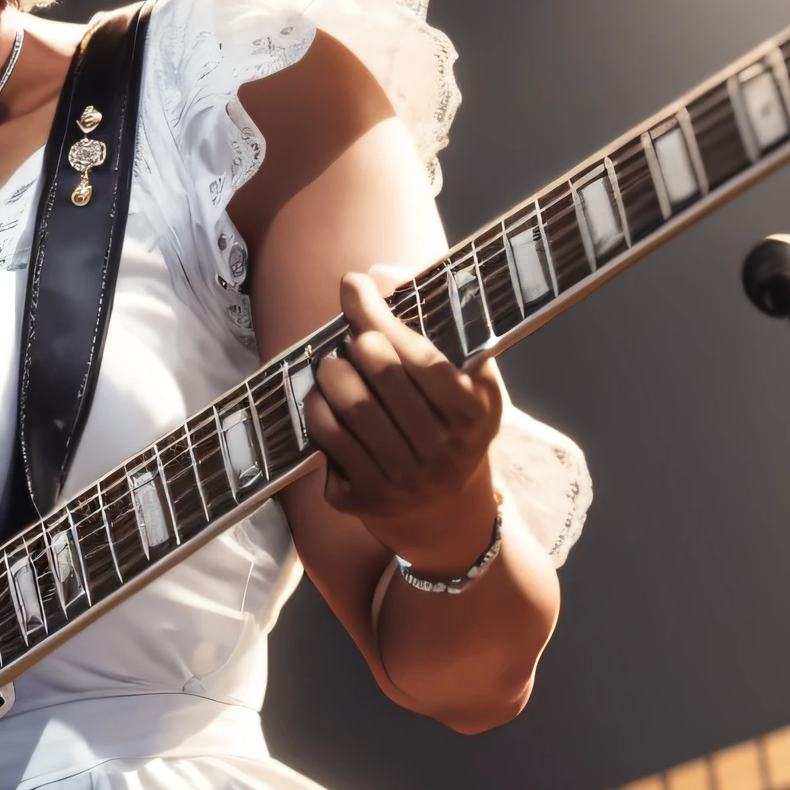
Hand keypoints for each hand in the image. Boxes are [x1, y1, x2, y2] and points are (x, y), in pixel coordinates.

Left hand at [305, 265, 505, 573]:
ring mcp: (401, 480)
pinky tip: (325, 402)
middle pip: (379, 376)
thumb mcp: (468, 380)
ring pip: (348, 407)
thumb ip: (436, 323)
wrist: (448, 516)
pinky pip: (325, 440)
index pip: (420, 357)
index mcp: (472, 414)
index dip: (380, 315)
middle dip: (356, 342)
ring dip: (330, 374)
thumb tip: (383, 273)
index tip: (355, 285)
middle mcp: (440, 450)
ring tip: (334, 366)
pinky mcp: (363, 500)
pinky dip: (316, 410)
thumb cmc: (455, 429)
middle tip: (351, 339)